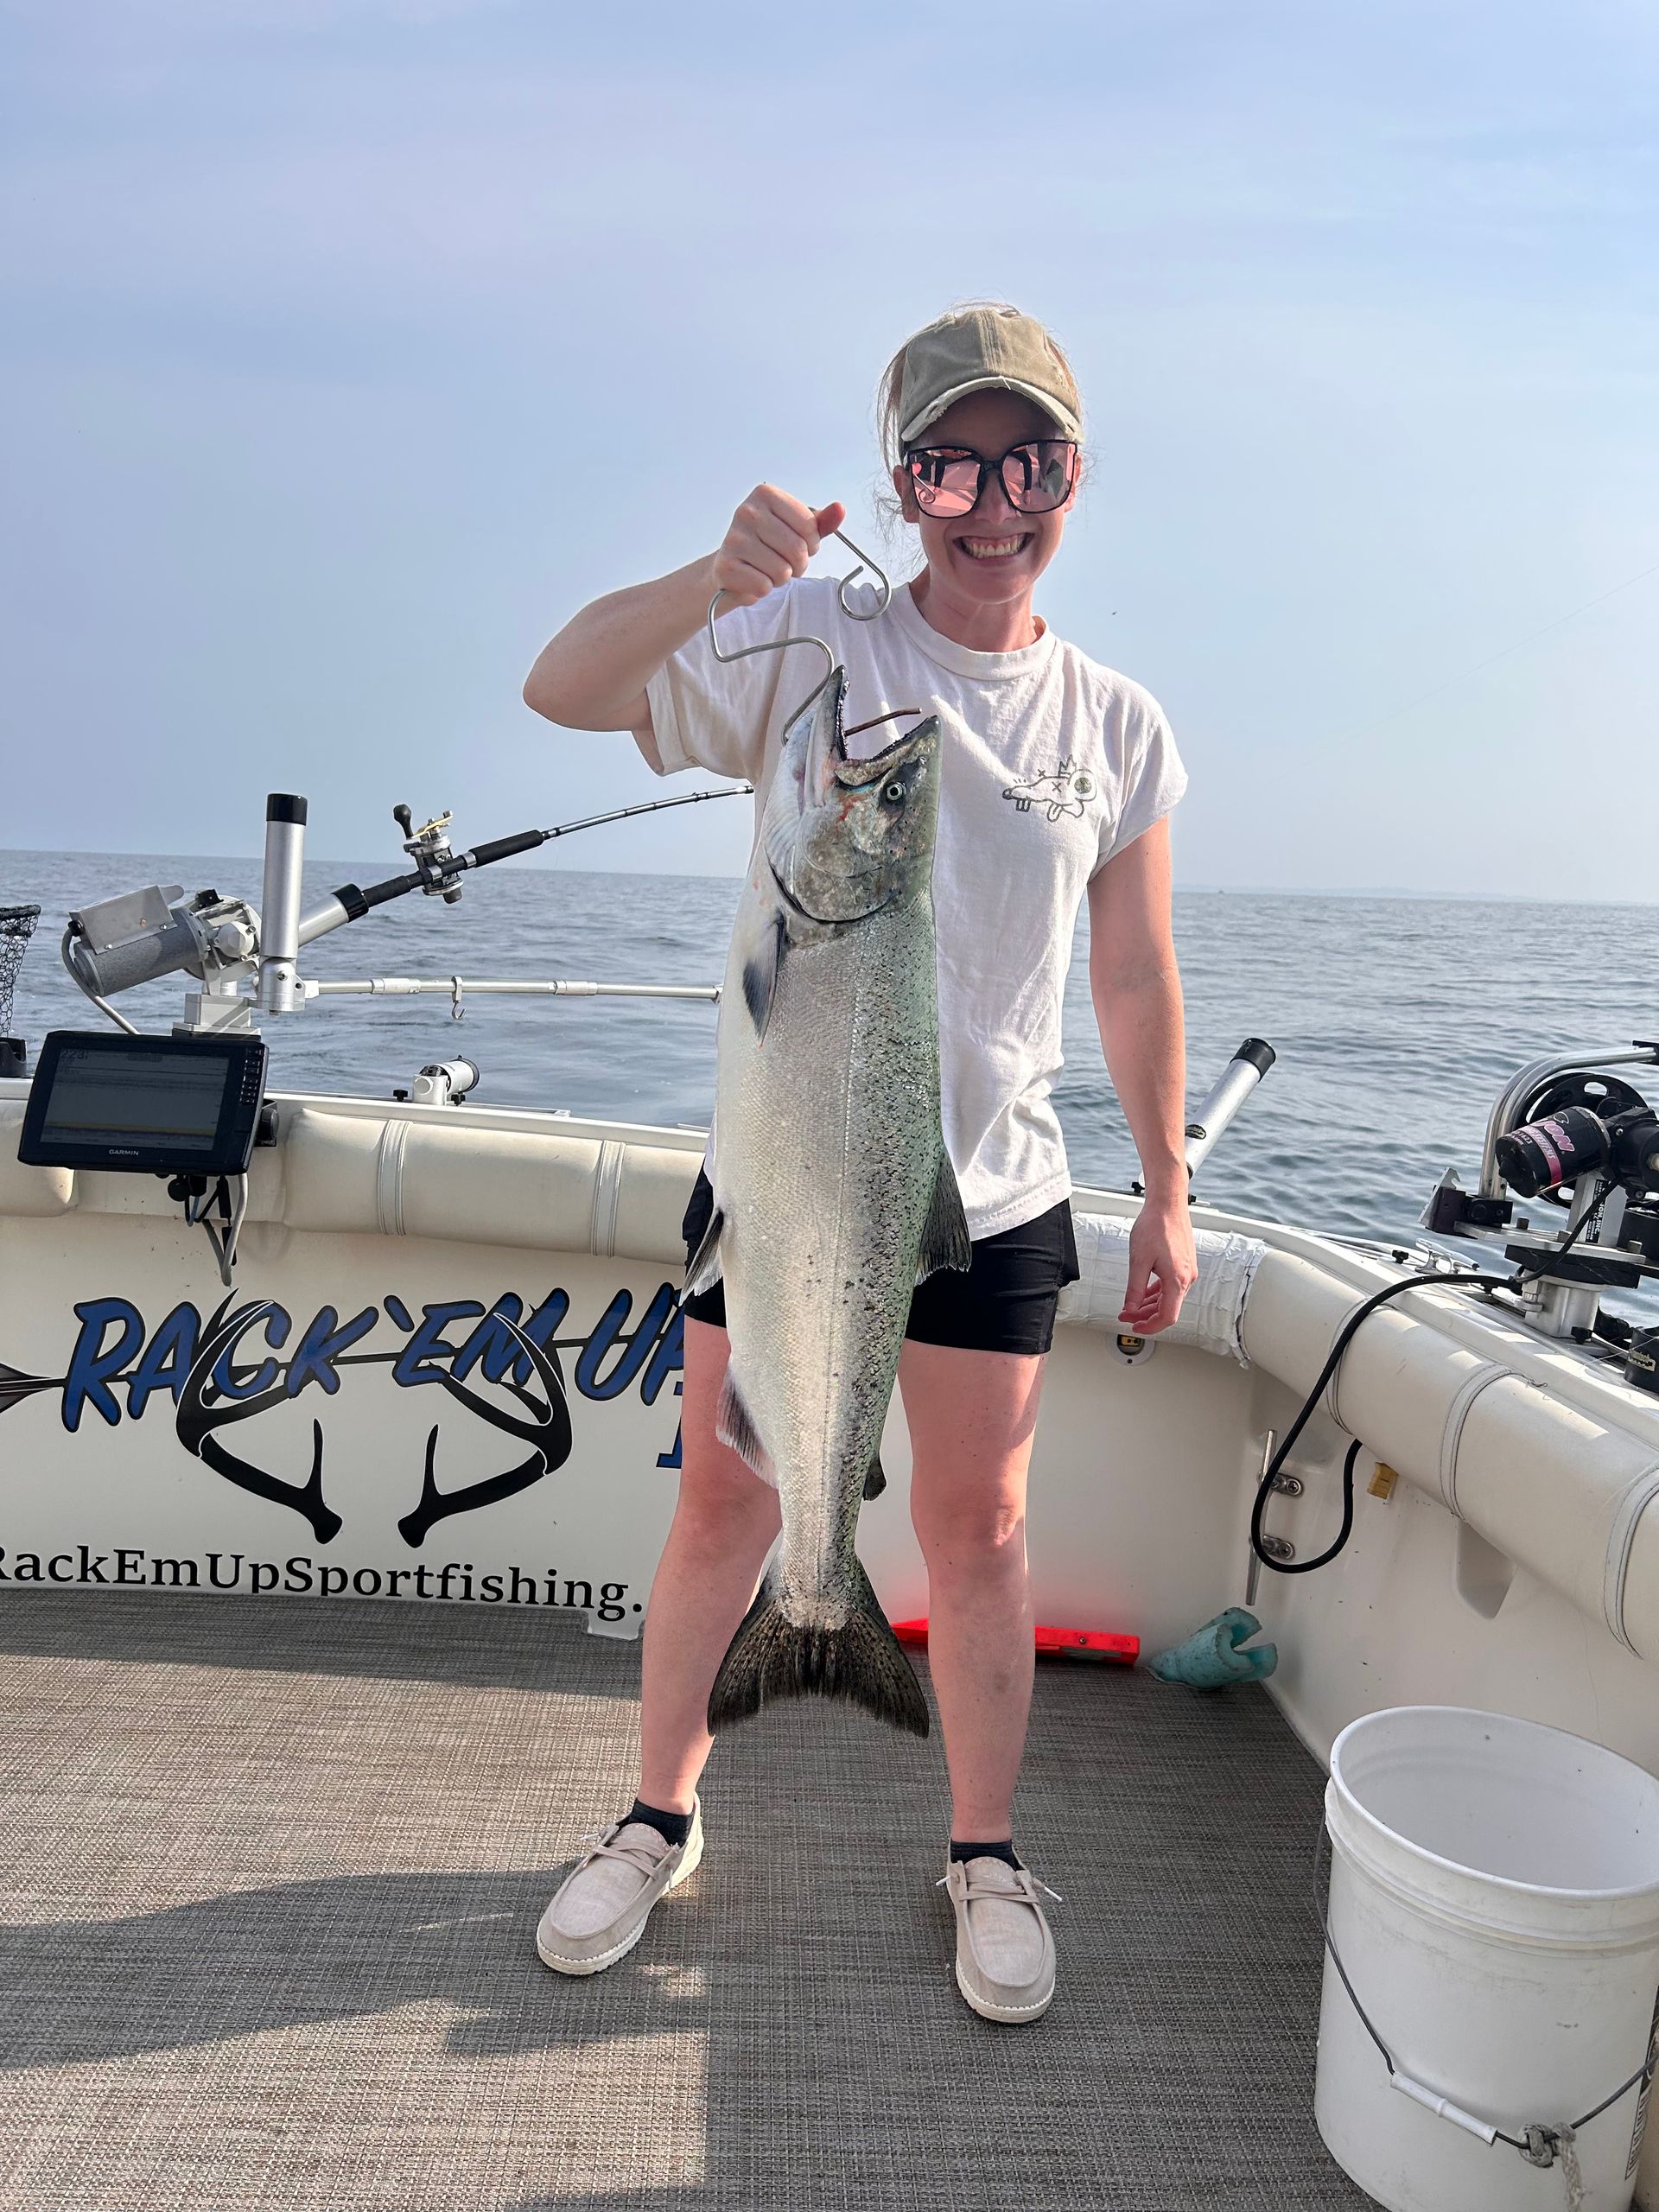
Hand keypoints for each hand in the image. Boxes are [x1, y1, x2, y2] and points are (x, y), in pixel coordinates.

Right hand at [710, 487, 845, 608]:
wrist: (730, 567)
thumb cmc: (766, 545)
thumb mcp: (796, 529)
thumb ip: (820, 522)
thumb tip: (839, 509)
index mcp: (766, 494)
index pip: (809, 526)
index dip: (811, 545)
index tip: (799, 545)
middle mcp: (747, 511)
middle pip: (797, 550)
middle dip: (798, 565)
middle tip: (784, 562)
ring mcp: (734, 538)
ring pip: (782, 571)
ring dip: (780, 578)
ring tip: (767, 569)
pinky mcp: (726, 566)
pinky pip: (764, 586)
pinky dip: (763, 588)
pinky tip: (753, 577)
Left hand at [1118, 1190, 1197, 1336]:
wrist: (1167, 1205)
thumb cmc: (1156, 1225)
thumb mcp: (1138, 1261)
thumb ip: (1134, 1289)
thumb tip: (1131, 1308)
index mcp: (1178, 1279)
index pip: (1167, 1317)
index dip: (1150, 1327)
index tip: (1136, 1328)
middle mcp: (1187, 1278)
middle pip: (1167, 1309)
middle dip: (1145, 1316)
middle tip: (1126, 1317)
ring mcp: (1187, 1271)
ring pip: (1168, 1298)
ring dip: (1149, 1305)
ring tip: (1131, 1307)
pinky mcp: (1183, 1264)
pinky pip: (1170, 1286)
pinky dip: (1156, 1293)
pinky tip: (1143, 1294)